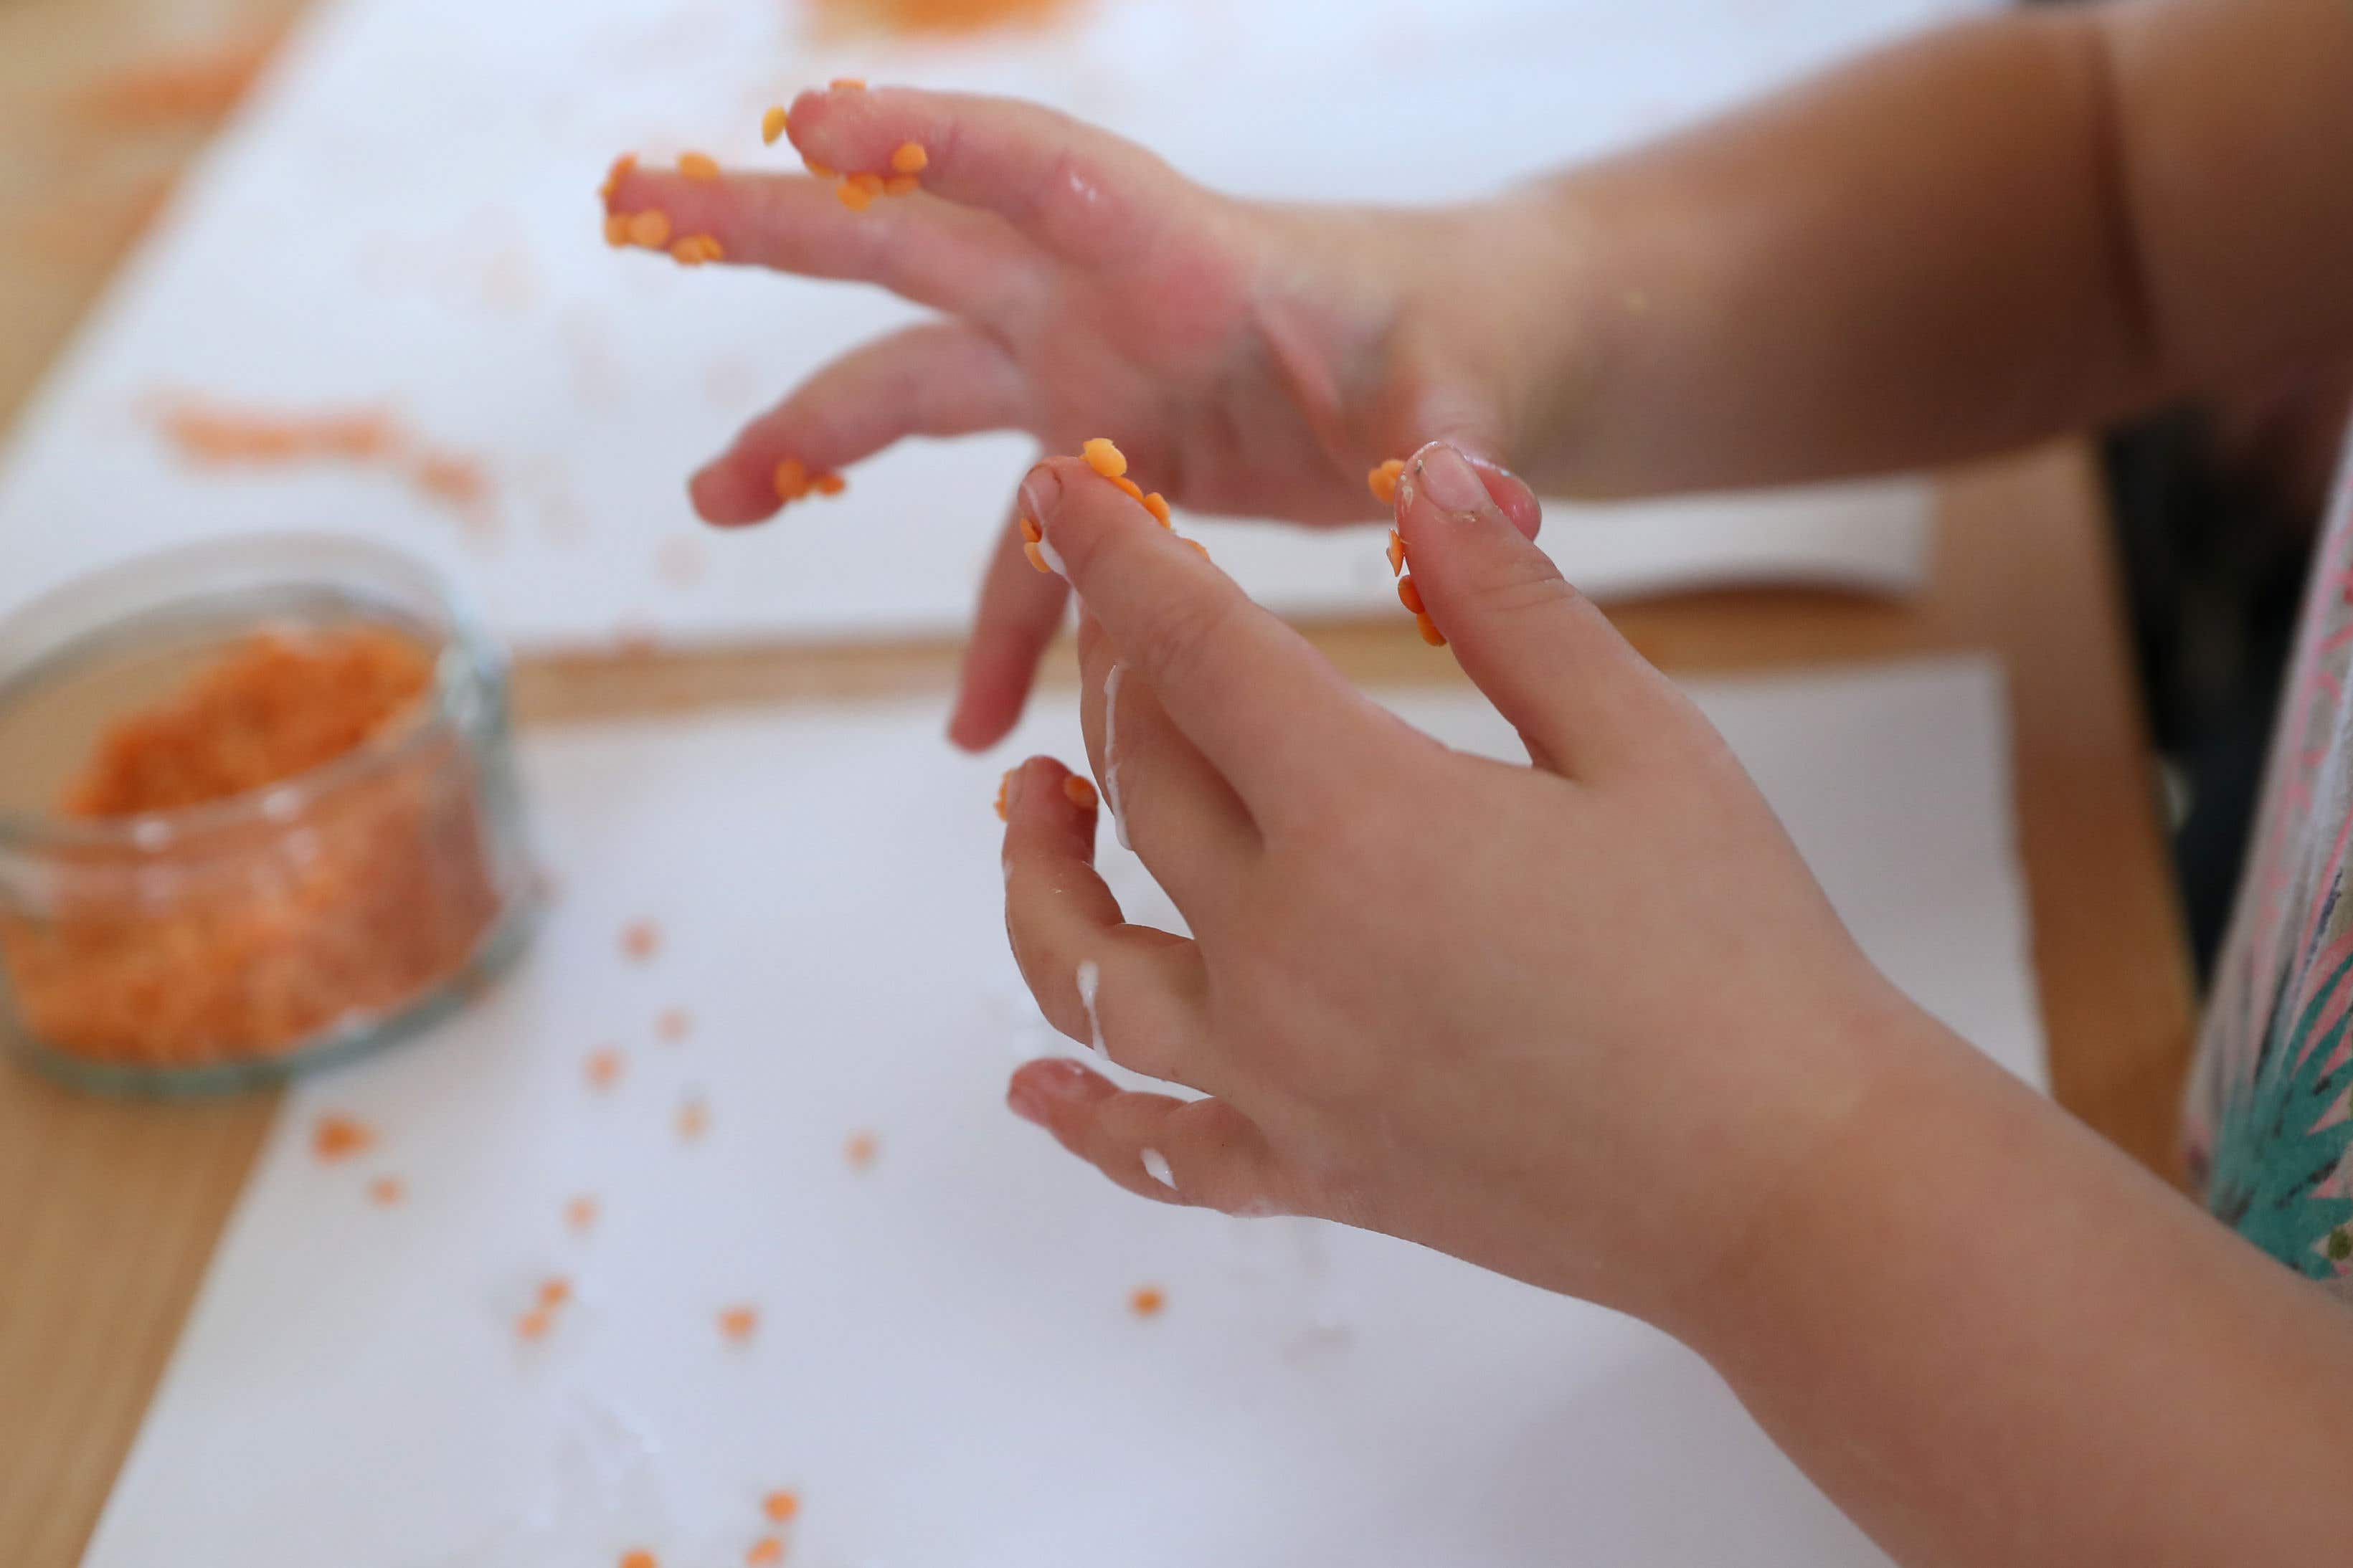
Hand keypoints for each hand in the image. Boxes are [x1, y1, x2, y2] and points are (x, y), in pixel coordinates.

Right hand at [606, 86, 1549, 749]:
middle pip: (912, 250)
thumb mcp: (1468, 385)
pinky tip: (972, 727)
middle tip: (632, 199)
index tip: (811, 126)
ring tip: (713, 503)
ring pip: (913, 388)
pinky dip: (993, 634)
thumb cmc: (1471, 343)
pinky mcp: (1100, 464)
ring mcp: (1085, 382)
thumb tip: (1462, 496)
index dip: (930, 143)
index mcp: (1180, 256)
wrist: (1466, 368)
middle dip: (775, 228)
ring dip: (808, 438)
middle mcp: (1102, 304)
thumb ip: (1450, 431)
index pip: (1045, 175)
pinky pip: (1016, 556)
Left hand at [995, 439, 1926, 1328]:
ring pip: (1085, 969)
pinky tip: (1031, 1084)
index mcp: (1362, 818)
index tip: (1054, 489)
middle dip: (1111, 681)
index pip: (1191, 647)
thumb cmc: (1742, 953)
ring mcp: (1279, 1077)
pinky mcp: (1309, 1171)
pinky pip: (1153, 1146)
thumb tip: (1428, 473)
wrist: (1793, 1186)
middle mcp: (1282, 950)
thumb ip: (1511, 605)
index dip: (1116, 556)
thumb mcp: (1643, 741)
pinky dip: (1083, 1116)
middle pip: (1137, 787)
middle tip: (1121, 624)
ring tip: (1035, 805)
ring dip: (1040, 876)